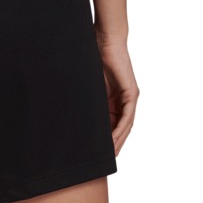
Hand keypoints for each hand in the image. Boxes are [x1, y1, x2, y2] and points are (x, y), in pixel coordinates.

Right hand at [95, 33, 138, 156]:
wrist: (103, 41)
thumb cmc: (93, 58)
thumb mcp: (88, 87)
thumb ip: (86, 101)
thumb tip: (71, 114)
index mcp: (113, 99)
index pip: (112, 124)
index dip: (106, 140)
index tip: (97, 153)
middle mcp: (124, 100)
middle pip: (121, 128)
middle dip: (114, 145)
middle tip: (105, 161)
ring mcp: (130, 97)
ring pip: (126, 125)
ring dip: (118, 141)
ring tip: (110, 155)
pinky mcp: (131, 93)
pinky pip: (128, 117)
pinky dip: (121, 129)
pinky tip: (114, 140)